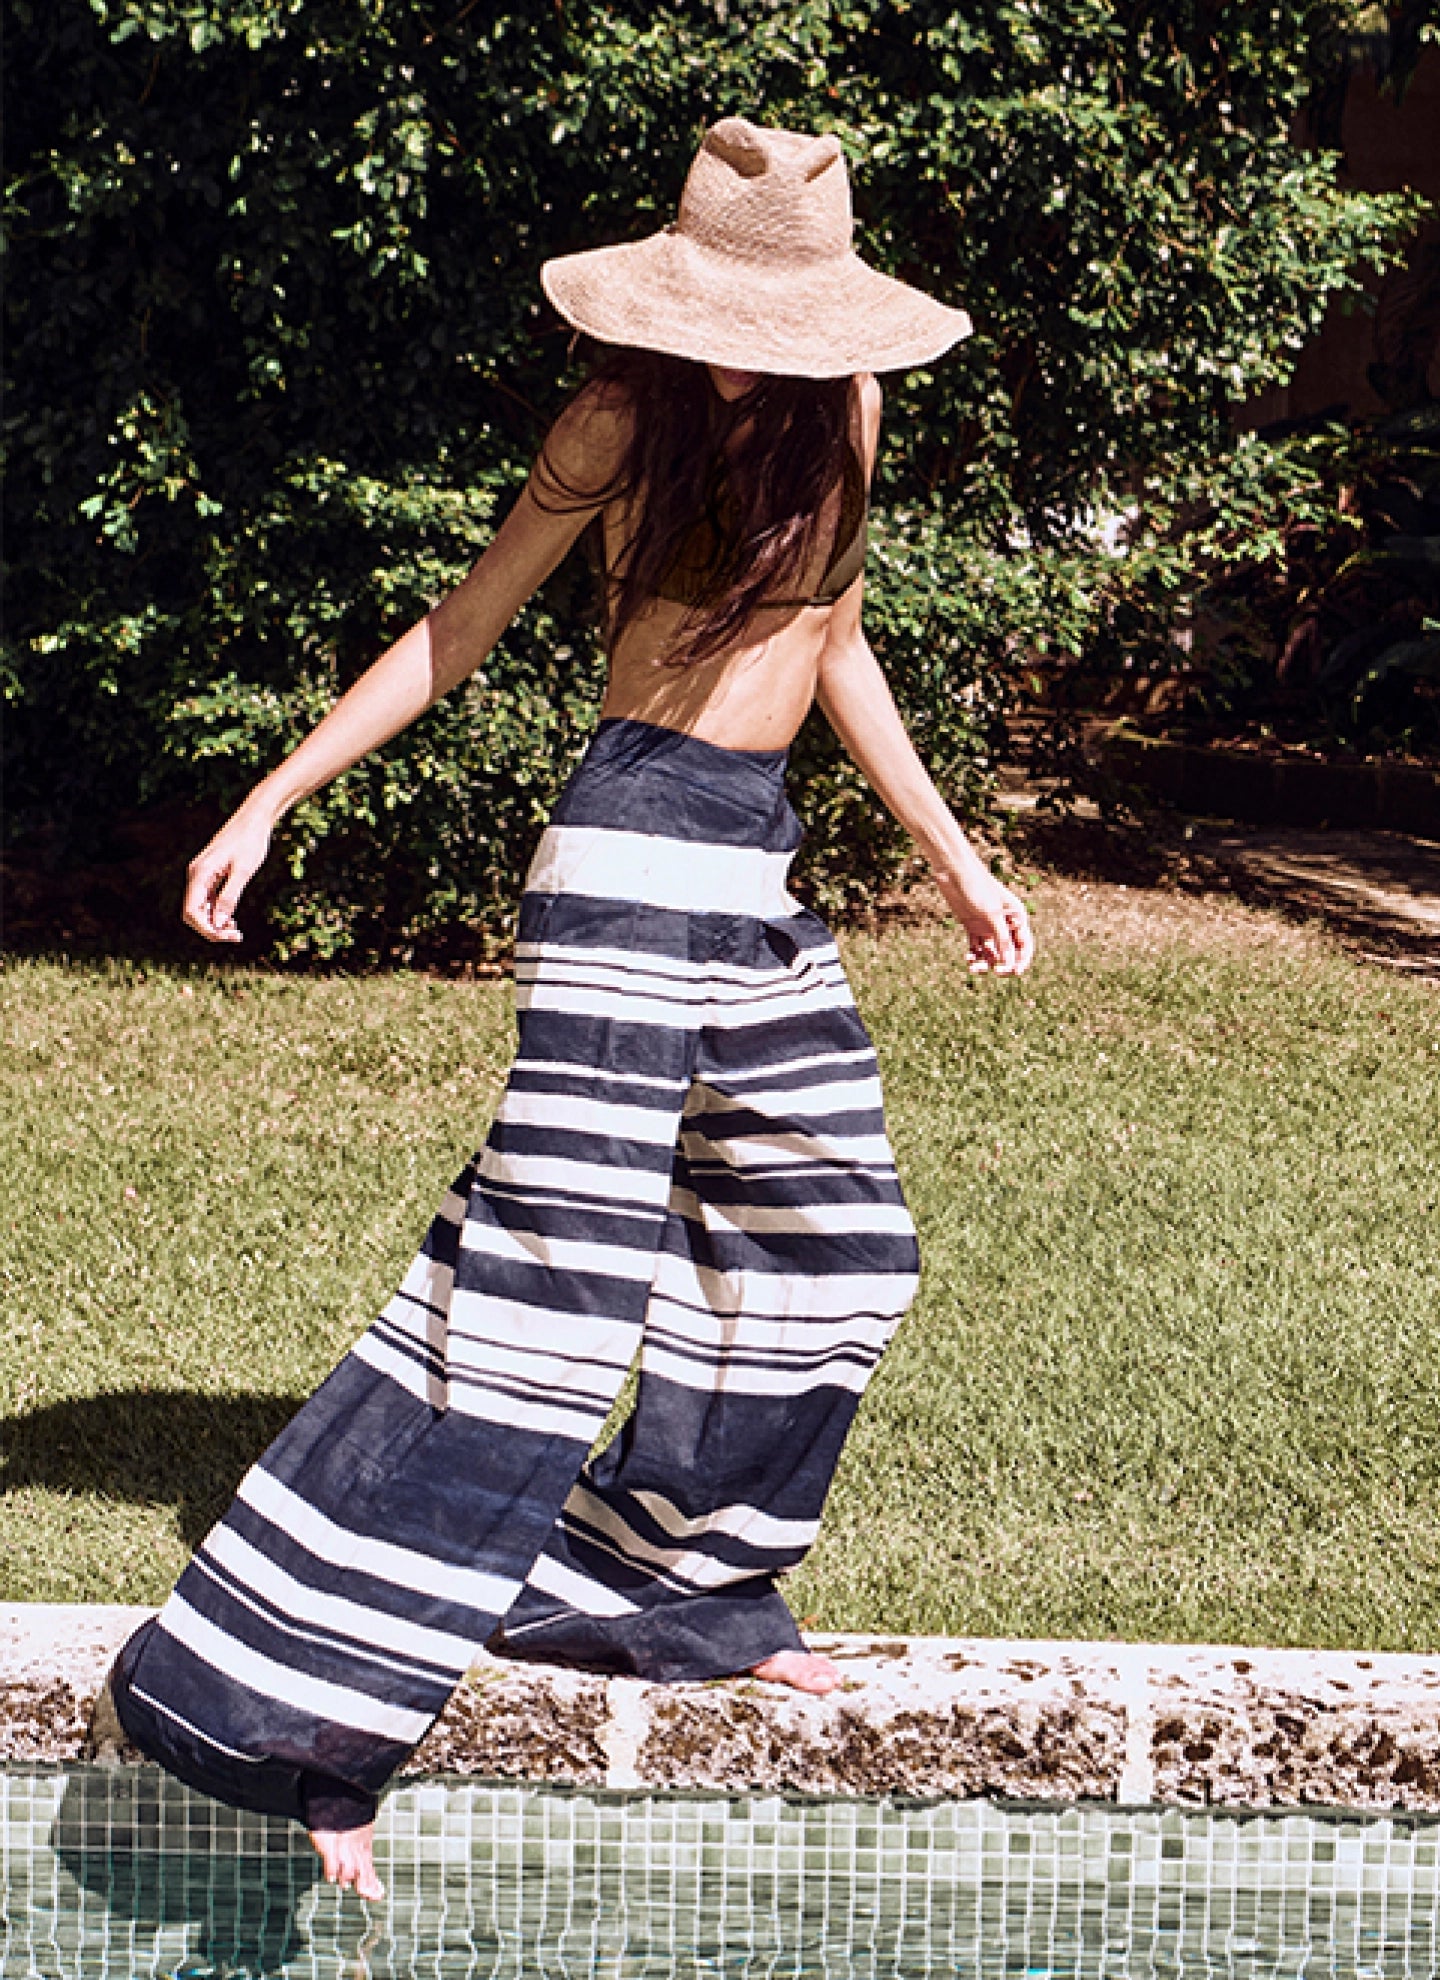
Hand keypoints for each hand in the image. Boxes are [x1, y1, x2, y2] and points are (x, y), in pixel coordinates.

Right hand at [183, 811, 272, 943]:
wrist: (254, 819)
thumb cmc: (250, 841)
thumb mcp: (243, 871)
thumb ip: (229, 897)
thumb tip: (218, 922)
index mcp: (199, 874)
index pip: (191, 912)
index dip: (207, 930)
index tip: (228, 936)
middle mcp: (196, 876)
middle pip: (193, 913)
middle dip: (211, 929)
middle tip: (236, 936)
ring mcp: (202, 876)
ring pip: (200, 909)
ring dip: (215, 923)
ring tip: (236, 931)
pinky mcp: (211, 875)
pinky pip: (208, 900)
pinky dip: (218, 913)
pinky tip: (232, 920)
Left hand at [934, 863, 1034, 975]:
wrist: (954, 872)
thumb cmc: (976, 887)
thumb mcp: (991, 913)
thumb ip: (1001, 938)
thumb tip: (1008, 962)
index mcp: (1016, 917)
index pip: (1024, 945)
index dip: (1022, 961)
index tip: (1015, 973)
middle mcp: (1004, 923)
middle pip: (1009, 952)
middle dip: (1003, 964)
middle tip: (995, 972)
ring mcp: (988, 926)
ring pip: (991, 952)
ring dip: (985, 963)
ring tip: (974, 968)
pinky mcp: (973, 926)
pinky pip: (976, 947)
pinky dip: (973, 956)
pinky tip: (968, 959)